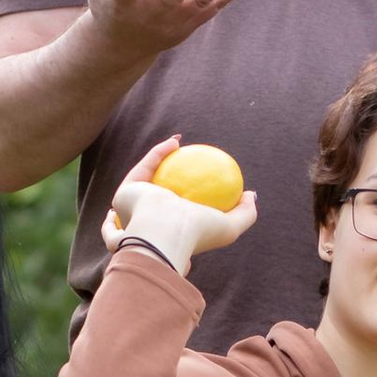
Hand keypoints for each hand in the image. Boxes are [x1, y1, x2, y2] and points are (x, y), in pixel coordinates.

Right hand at [101, 137, 259, 269]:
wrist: (163, 234)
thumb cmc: (196, 234)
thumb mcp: (230, 228)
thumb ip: (245, 214)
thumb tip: (251, 195)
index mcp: (170, 235)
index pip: (179, 220)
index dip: (190, 204)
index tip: (207, 186)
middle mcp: (150, 224)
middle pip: (160, 197)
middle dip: (168, 181)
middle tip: (190, 165)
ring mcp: (133, 210)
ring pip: (147, 180)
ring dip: (162, 160)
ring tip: (180, 145)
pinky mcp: (124, 195)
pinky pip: (144, 168)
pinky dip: (159, 153)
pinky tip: (176, 141)